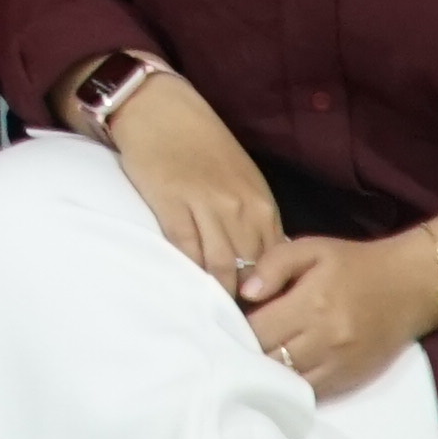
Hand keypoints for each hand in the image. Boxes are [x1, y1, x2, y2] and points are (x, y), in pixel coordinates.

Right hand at [104, 76, 286, 296]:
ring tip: (214, 317)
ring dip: (219, 295)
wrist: (162, 110)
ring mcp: (205, 206)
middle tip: (239, 328)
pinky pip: (185, 250)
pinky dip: (189, 273)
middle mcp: (239, 208)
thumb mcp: (243, 180)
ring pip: (220, 266)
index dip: (270, 291)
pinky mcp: (171, 204)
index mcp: (261, 203)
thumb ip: (255, 220)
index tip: (263, 314)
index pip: (275, 260)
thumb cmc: (203, 145)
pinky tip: (186, 288)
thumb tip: (266, 266)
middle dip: (247, 301)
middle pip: (250, 269)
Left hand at [236, 232, 437, 400]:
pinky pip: (309, 392)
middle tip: (230, 343)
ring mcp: (338, 364)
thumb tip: (245, 293)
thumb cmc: (353, 263)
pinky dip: (289, 385)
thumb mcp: (311, 248)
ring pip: (286, 381)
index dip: (234, 328)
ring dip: (265, 372)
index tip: (223, 322)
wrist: (410, 287)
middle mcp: (325, 339)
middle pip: (267, 359)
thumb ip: (273, 265)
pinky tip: (277, 372)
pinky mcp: (349, 380)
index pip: (257, 329)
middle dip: (245, 352)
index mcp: (312, 303)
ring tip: (249, 359)